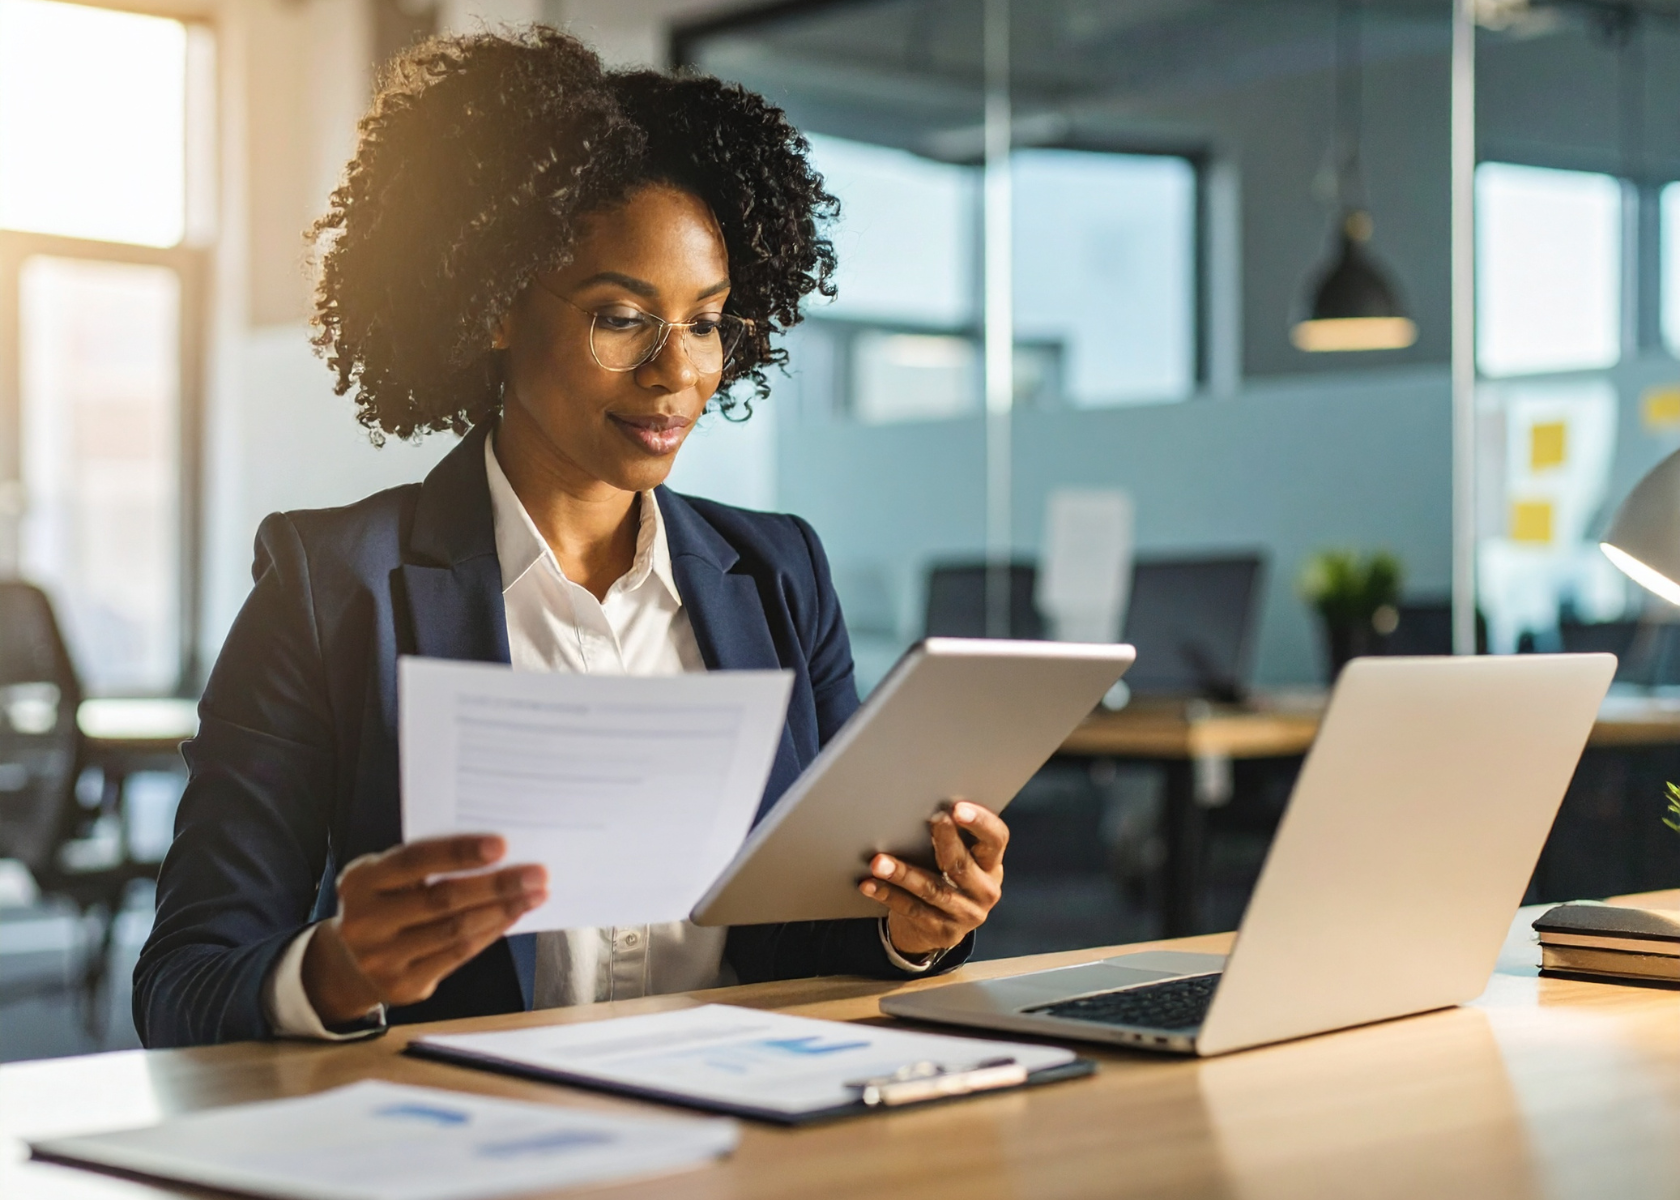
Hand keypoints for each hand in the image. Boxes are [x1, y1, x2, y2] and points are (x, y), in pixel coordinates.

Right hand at [302, 834, 546, 1024]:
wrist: (347, 963)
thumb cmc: (385, 903)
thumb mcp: (389, 877)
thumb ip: (428, 864)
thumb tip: (497, 853)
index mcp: (362, 881)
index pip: (415, 860)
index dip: (459, 852)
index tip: (502, 844)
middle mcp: (366, 921)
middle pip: (442, 898)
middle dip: (496, 884)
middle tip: (537, 873)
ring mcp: (382, 958)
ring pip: (455, 930)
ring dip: (502, 910)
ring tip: (536, 894)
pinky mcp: (403, 985)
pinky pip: (458, 955)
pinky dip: (491, 932)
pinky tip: (513, 915)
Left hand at [857, 801, 1007, 958]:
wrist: (941, 930)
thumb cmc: (948, 878)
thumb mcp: (963, 859)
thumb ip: (954, 837)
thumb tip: (921, 803)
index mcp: (991, 864)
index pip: (996, 839)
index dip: (981, 823)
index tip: (958, 808)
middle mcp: (984, 890)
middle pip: (962, 864)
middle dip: (945, 840)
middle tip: (930, 820)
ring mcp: (965, 914)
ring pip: (932, 889)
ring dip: (903, 873)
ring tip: (880, 861)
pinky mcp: (942, 931)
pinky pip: (911, 909)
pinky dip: (888, 894)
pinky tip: (869, 884)